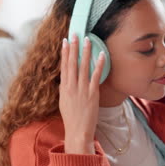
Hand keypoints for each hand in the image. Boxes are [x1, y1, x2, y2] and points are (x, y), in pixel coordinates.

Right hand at [59, 34, 105, 153]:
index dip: (64, 53)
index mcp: (64, 88)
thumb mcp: (63, 101)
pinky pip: (96, 76)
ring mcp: (82, 89)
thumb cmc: (71, 118)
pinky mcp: (92, 94)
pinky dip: (98, 65)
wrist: (77, 131)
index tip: (65, 41)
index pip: (64, 66)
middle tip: (74, 34)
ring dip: (85, 52)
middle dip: (73, 47)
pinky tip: (101, 55)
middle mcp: (71, 86)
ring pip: (83, 67)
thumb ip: (65, 89)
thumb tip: (65, 79)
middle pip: (72, 63)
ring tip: (87, 40)